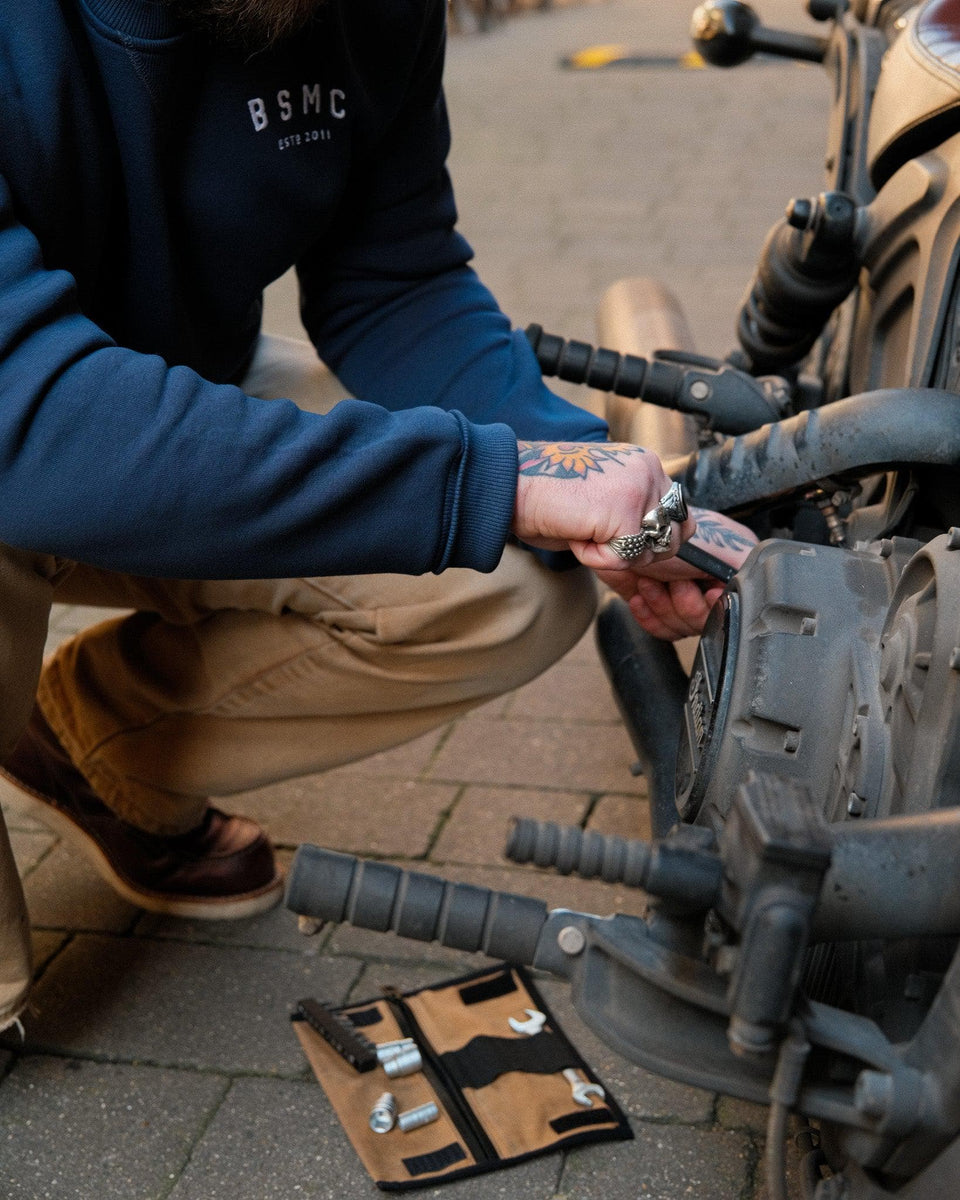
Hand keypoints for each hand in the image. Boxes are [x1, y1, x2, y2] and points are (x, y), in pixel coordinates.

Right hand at [512, 440, 696, 568]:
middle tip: (596, 534)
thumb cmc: (547, 496)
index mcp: (646, 464)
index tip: (614, 534)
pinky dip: (594, 556)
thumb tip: (658, 543)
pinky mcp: (625, 511)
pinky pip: (622, 558)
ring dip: (613, 553)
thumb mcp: (603, 499)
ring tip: (583, 528)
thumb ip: (635, 510)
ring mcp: (639, 488)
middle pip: (673, 537)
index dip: (650, 538)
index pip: (678, 516)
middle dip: (637, 550)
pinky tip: (575, 532)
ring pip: (648, 552)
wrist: (512, 485)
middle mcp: (649, 470)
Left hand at [595, 508, 756, 639]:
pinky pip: (660, 628)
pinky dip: (648, 616)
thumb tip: (765, 587)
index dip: (714, 606)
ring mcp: (681, 594)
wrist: (612, 529)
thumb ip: (745, 564)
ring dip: (662, 607)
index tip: (705, 594)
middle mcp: (708, 582)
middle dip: (683, 605)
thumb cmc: (664, 527)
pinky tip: (640, 596)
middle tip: (672, 582)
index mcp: (730, 567)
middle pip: (706, 623)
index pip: (733, 607)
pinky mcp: (655, 603)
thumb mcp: (713, 543)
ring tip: (650, 583)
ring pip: (682, 628)